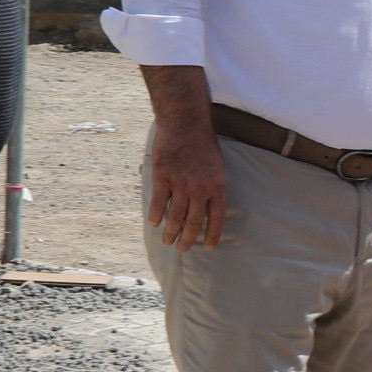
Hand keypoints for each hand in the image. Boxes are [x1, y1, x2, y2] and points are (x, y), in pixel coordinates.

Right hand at [148, 120, 227, 247]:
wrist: (185, 122)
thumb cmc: (203, 143)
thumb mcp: (216, 166)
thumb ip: (211, 187)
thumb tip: (207, 207)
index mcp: (217, 186)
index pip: (217, 218)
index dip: (213, 235)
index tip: (209, 247)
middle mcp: (200, 188)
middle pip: (194, 222)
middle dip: (188, 239)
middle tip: (182, 249)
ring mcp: (181, 183)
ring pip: (176, 216)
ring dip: (171, 231)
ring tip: (167, 241)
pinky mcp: (163, 177)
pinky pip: (159, 202)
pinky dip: (156, 215)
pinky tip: (154, 222)